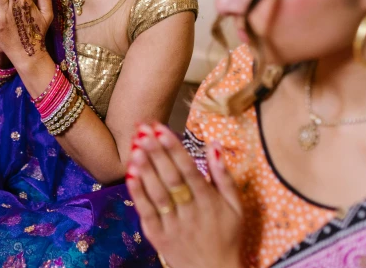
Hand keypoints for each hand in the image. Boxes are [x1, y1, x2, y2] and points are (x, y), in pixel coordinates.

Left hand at [126, 123, 243, 267]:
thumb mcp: (236, 207)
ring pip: (157, 194)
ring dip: (145, 170)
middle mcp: (190, 212)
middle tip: (142, 131)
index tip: (162, 129)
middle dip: (156, 152)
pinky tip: (130, 174)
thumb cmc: (227, 237)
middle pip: (170, 178)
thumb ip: (224, 176)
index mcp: (209, 202)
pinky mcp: (158, 236)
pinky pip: (146, 213)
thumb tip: (214, 145)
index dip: (174, 149)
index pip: (189, 170)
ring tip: (135, 148)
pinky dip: (138, 193)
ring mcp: (173, 225)